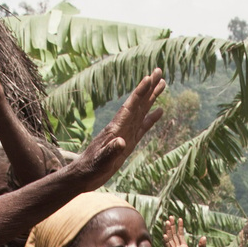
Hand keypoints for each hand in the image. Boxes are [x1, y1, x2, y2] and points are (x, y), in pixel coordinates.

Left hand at [68, 70, 165, 190]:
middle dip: (149, 87)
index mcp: (116, 128)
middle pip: (138, 103)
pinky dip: (151, 117)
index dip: (140, 92)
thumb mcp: (101, 161)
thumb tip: (122, 142)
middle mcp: (122, 126)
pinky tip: (160, 111)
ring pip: (142, 111)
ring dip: (152, 97)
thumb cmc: (91, 168)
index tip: (149, 77)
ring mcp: (126, 133)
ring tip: (162, 84)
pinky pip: (143, 126)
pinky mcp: (128, 142)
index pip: (130, 106)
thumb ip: (111, 151)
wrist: (84, 175)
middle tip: (159, 71)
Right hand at [162, 217, 206, 246]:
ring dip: (168, 232)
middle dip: (172, 227)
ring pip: (170, 241)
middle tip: (170, 217)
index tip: (179, 219)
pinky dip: (166, 243)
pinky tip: (164, 236)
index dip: (180, 227)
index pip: (180, 235)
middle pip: (173, 236)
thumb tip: (203, 237)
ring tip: (167, 223)